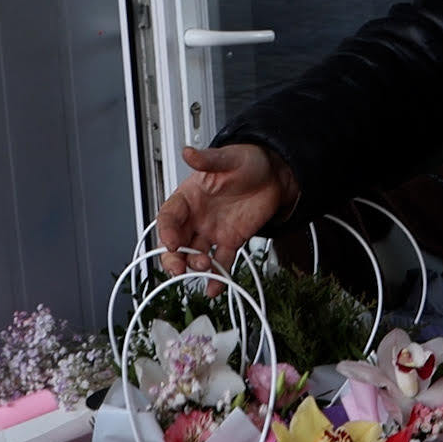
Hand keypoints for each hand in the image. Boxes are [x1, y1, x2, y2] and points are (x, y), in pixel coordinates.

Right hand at [155, 144, 298, 291]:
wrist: (276, 173)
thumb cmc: (248, 162)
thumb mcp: (228, 158)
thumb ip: (208, 160)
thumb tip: (189, 153)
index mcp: (189, 197)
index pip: (169, 217)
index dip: (167, 230)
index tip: (171, 242)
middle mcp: (197, 217)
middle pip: (176, 242)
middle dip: (174, 258)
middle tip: (178, 268)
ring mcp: (213, 231)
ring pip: (195, 255)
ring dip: (196, 266)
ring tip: (205, 267)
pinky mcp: (231, 241)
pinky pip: (221, 262)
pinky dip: (218, 277)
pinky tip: (215, 288)